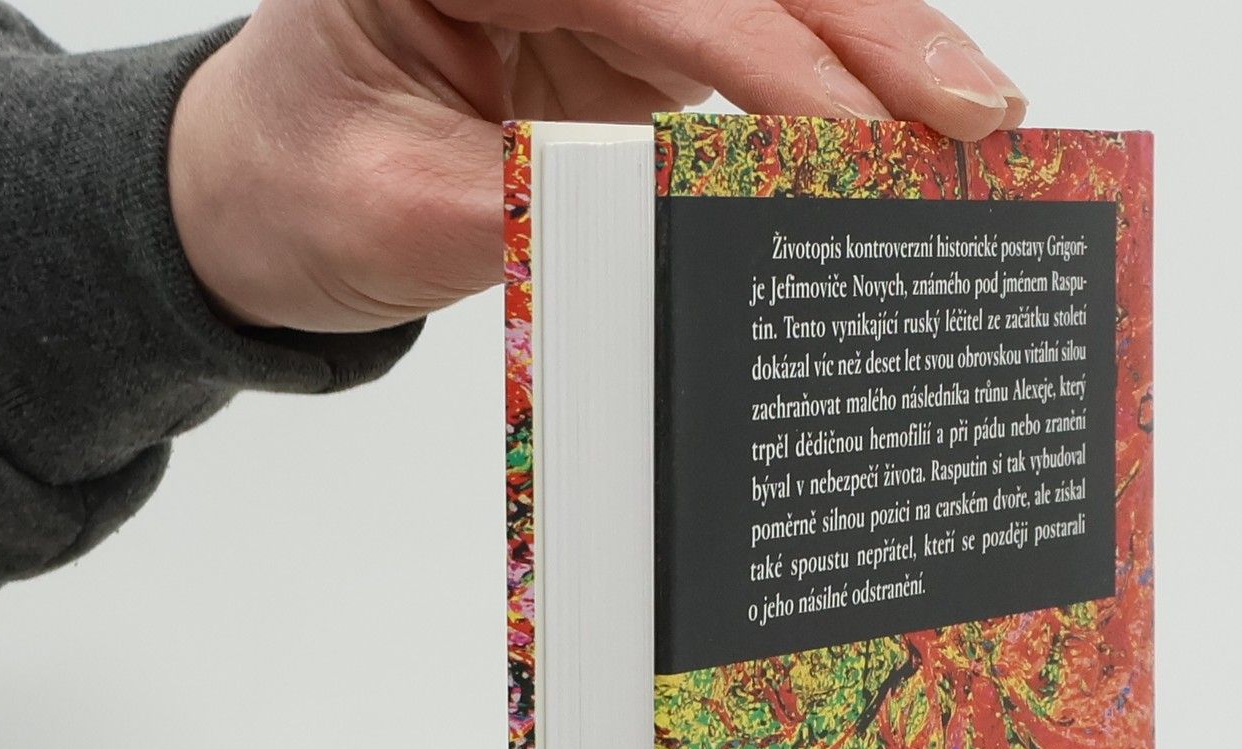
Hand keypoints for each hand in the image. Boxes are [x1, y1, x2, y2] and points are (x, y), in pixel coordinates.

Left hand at [167, 0, 1026, 333]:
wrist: (266, 191)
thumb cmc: (303, 183)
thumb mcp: (397, 213)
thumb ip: (534, 206)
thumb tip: (678, 223)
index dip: (767, 60)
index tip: (858, 131)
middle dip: (864, 34)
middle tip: (973, 105)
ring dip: (877, 49)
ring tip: (975, 114)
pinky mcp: (637, 33)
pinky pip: (757, 42)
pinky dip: (839, 85)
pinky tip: (907, 121)